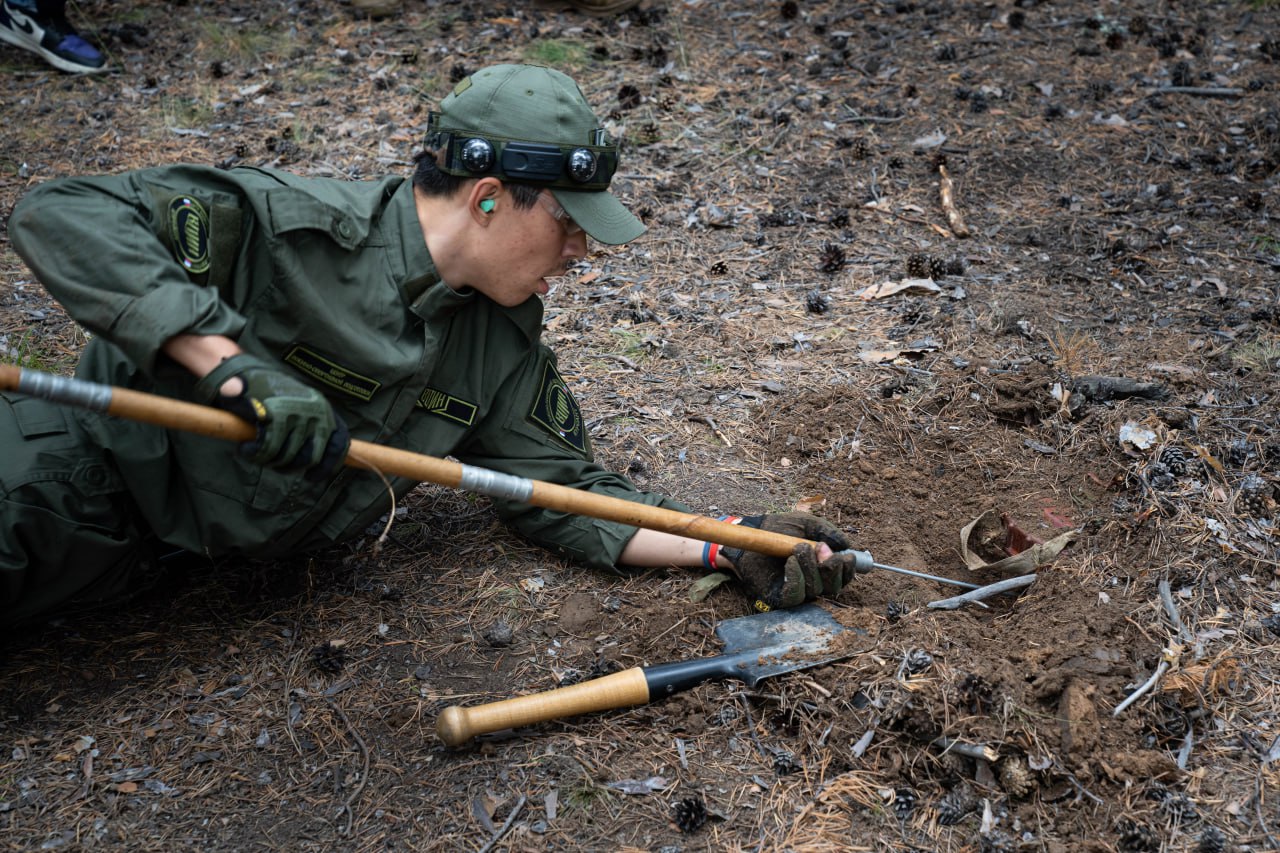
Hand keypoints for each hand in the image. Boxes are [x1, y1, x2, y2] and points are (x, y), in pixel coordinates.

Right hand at [194, 353, 348, 479]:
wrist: (243, 374)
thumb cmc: (272, 396)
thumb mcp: (301, 409)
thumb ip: (313, 432)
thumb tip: (323, 463)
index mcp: (324, 411)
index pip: (337, 446)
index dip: (326, 467)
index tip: (311, 477)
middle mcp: (315, 412)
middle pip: (310, 458)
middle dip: (291, 466)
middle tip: (274, 463)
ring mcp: (295, 414)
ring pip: (287, 456)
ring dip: (269, 461)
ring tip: (258, 453)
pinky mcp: (273, 416)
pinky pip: (268, 449)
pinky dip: (255, 454)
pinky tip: (246, 450)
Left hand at [721, 512, 867, 609]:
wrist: (752, 533)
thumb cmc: (779, 529)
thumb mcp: (806, 524)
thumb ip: (827, 531)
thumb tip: (846, 544)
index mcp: (822, 567)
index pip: (843, 577)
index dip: (848, 569)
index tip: (845, 556)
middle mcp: (812, 581)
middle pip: (833, 587)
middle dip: (831, 567)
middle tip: (820, 548)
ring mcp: (797, 590)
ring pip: (815, 589)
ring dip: (810, 567)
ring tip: (797, 548)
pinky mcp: (779, 596)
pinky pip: (795, 595)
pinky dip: (797, 578)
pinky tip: (791, 562)